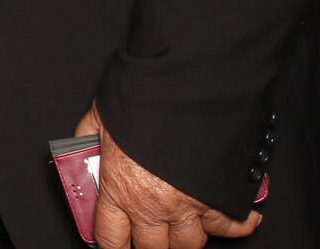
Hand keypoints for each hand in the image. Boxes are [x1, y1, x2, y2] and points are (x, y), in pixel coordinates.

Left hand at [75, 105, 260, 248]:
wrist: (182, 86)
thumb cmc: (139, 99)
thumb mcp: (100, 116)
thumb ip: (87, 136)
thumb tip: (80, 145)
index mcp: (119, 189)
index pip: (110, 238)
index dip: (113, 246)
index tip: (116, 245)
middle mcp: (152, 205)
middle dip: (150, 244)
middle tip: (151, 235)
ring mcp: (187, 205)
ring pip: (188, 244)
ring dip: (184, 238)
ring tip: (182, 226)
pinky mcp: (216, 197)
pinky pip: (230, 225)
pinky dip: (236, 225)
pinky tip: (240, 221)